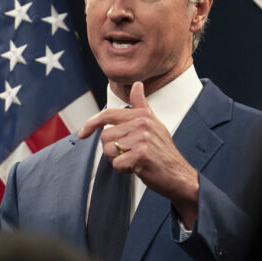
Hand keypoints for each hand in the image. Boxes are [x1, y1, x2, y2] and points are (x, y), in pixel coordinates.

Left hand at [78, 82, 198, 227]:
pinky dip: (123, 169)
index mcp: (142, 115)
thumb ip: (141, 105)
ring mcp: (142, 139)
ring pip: (109, 150)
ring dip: (117, 160)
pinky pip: (116, 164)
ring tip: (134, 160)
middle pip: (105, 136)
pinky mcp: (140, 155)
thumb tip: (137, 85)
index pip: (108, 114)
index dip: (91, 123)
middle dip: (112, 149)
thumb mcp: (154, 124)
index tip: (83, 133)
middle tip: (129, 154)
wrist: (178, 175)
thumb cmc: (163, 152)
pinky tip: (137, 168)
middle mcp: (142, 124)